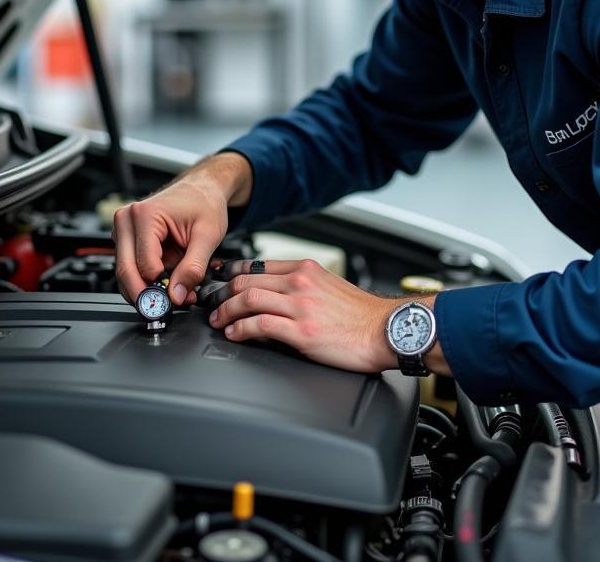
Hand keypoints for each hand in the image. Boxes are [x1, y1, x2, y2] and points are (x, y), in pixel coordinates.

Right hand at [114, 168, 231, 306]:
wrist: (202, 189)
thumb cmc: (204, 203)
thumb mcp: (208, 236)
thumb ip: (193, 268)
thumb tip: (177, 295)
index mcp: (145, 215)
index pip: (145, 265)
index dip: (162, 288)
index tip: (180, 299)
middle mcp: (127, 220)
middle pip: (126, 271)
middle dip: (147, 295)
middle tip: (169, 308)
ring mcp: (123, 229)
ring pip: (125, 273)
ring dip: (148, 288)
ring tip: (176, 290)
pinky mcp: (126, 238)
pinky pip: (130, 267)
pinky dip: (147, 279)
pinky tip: (168, 280)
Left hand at [207, 258, 399, 371]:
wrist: (387, 330)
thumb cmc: (362, 315)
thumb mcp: (330, 286)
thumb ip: (303, 286)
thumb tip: (278, 294)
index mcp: (306, 269)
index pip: (258, 264)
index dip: (231, 272)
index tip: (218, 277)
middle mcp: (300, 282)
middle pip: (246, 280)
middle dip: (222, 292)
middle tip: (212, 304)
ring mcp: (300, 306)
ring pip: (248, 299)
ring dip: (226, 311)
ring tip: (218, 321)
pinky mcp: (302, 331)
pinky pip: (260, 325)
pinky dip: (241, 329)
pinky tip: (235, 334)